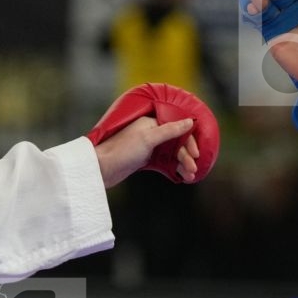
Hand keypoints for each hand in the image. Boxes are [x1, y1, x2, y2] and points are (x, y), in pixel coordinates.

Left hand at [88, 83, 218, 186]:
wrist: (101, 169)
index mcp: (152, 122)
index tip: (196, 154)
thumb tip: (190, 121)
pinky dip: (174, 168)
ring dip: (182, 164)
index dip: (188, 141)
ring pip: (172, 154)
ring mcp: (149, 146)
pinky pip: (165, 162)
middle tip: (193, 169)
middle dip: (186, 156)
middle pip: (177, 143)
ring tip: (189, 175)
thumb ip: (170, 130)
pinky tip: (181, 176)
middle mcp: (152, 132)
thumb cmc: (122, 150)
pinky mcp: (146, 159)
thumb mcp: (148, 138)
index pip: (178, 128)